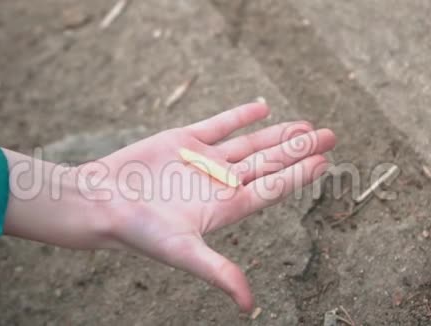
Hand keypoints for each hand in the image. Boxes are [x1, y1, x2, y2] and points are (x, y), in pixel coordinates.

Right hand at [81, 103, 335, 311]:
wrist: (100, 202)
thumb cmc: (138, 232)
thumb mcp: (183, 253)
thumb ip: (219, 273)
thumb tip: (250, 307)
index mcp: (224, 207)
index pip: (271, 190)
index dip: (299, 176)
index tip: (326, 163)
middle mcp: (218, 183)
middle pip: (268, 164)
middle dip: (299, 151)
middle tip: (331, 137)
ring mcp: (202, 160)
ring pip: (248, 144)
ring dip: (277, 134)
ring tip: (305, 127)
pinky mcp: (183, 139)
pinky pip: (219, 125)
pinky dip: (240, 116)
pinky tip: (262, 109)